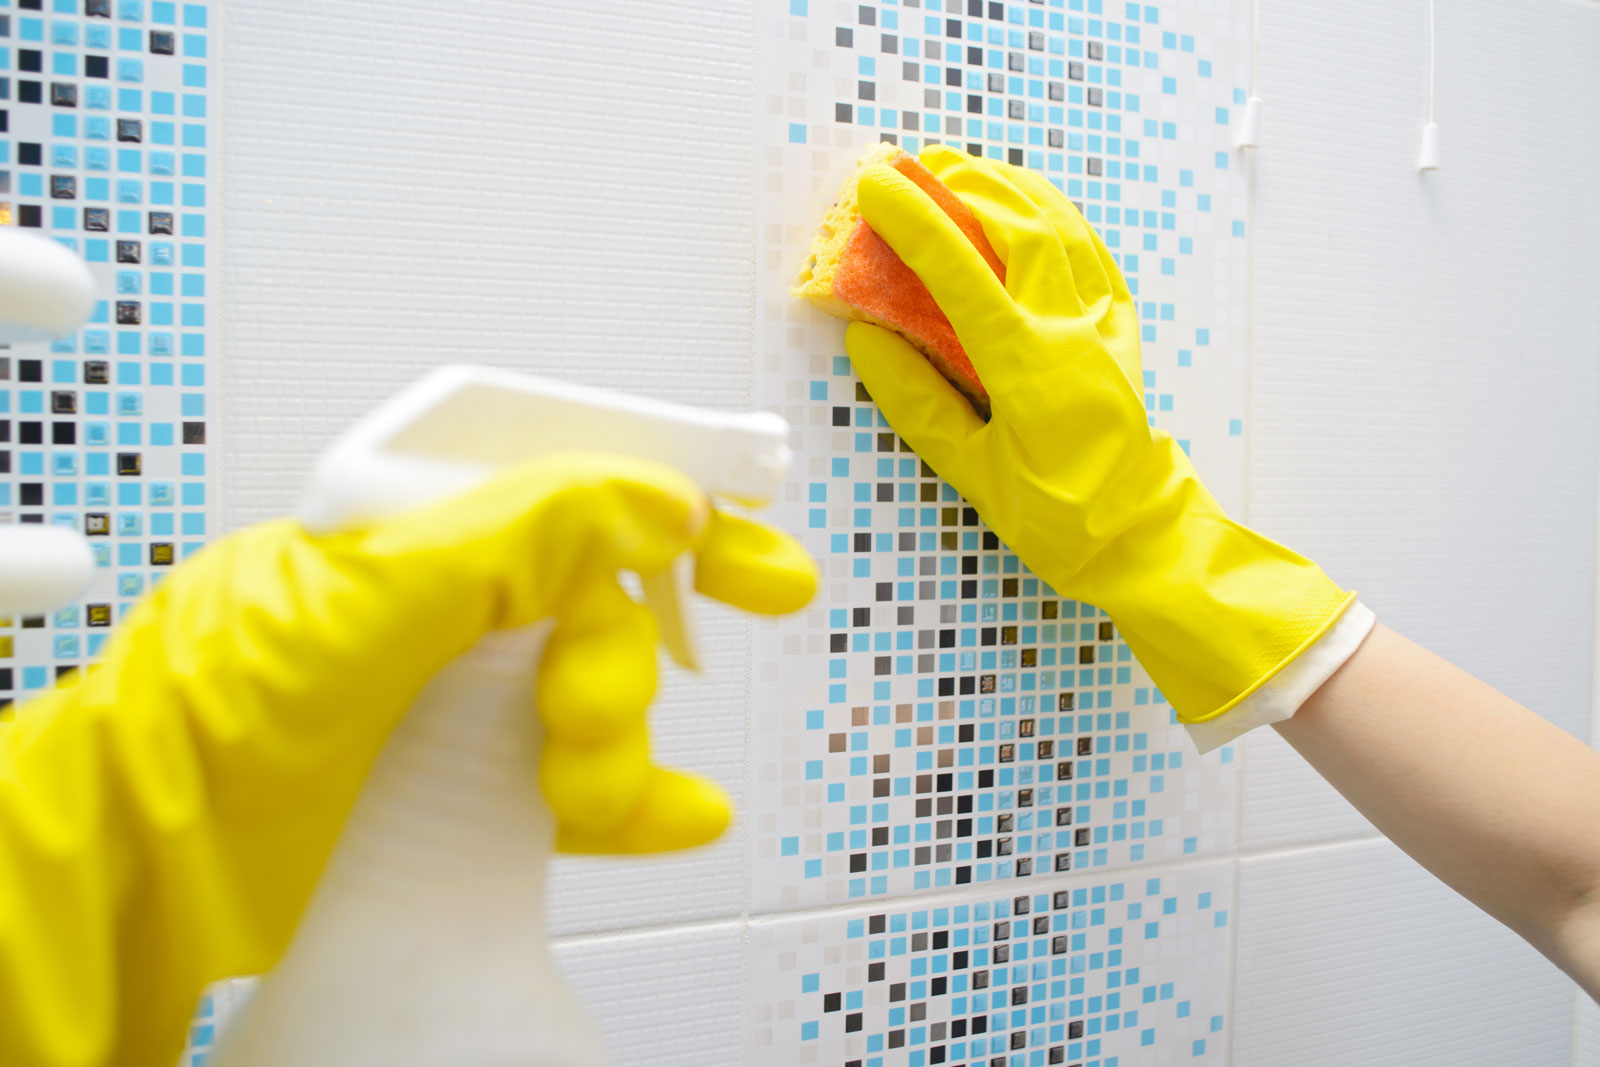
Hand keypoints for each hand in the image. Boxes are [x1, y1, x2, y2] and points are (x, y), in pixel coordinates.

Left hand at [0, 454, 813, 1065]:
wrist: (158, 837)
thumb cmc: (230, 688)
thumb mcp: (376, 591)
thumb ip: (522, 536)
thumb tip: (659, 496)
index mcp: (434, 519)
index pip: (581, 484)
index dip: (682, 497)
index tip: (761, 525)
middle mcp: (462, 597)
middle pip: (608, 593)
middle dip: (648, 629)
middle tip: (728, 622)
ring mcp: (470, 692)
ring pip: (600, 696)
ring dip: (621, 736)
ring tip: (583, 776)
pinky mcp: (476, 783)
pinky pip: (585, 785)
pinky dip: (639, 804)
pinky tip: (686, 821)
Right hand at [844, 145, 1351, 720]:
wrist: (1139, 537)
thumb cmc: (1054, 519)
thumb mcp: (971, 474)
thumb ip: (917, 404)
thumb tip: (867, 340)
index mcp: (1030, 369)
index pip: (963, 273)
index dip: (916, 221)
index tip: (877, 186)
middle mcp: (1073, 333)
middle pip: (1022, 227)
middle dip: (967, 184)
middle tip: (918, 166)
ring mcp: (1105, 327)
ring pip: (1064, 229)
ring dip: (1013, 189)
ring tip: (967, 171)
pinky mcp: (1123, 332)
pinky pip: (1095, 255)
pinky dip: (1061, 219)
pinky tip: (1033, 207)